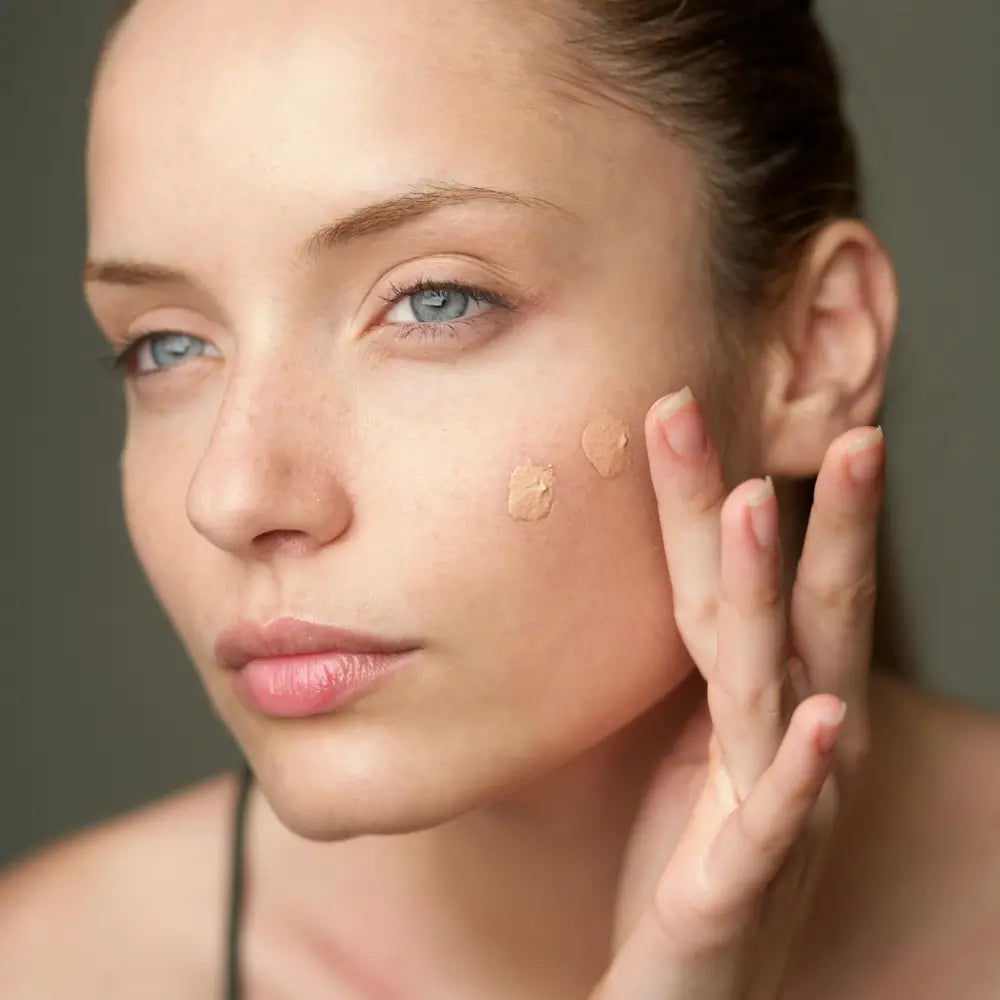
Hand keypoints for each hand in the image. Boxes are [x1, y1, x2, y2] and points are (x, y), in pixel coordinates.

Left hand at [590, 386, 882, 999]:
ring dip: (774, 597)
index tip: (686, 408)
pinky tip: (829, 719)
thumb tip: (680, 581)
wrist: (682, 990)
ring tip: (763, 511)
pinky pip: (775, 818)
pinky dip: (802, 769)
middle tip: (840, 423)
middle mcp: (788, 742)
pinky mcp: (736, 881)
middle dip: (819, 519)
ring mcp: (774, 807)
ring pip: (772, 685)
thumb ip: (702, 665)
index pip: (734, 585)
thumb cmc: (690, 854)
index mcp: (762, 705)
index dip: (714, 499)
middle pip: (798, 613)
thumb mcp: (694, 741)